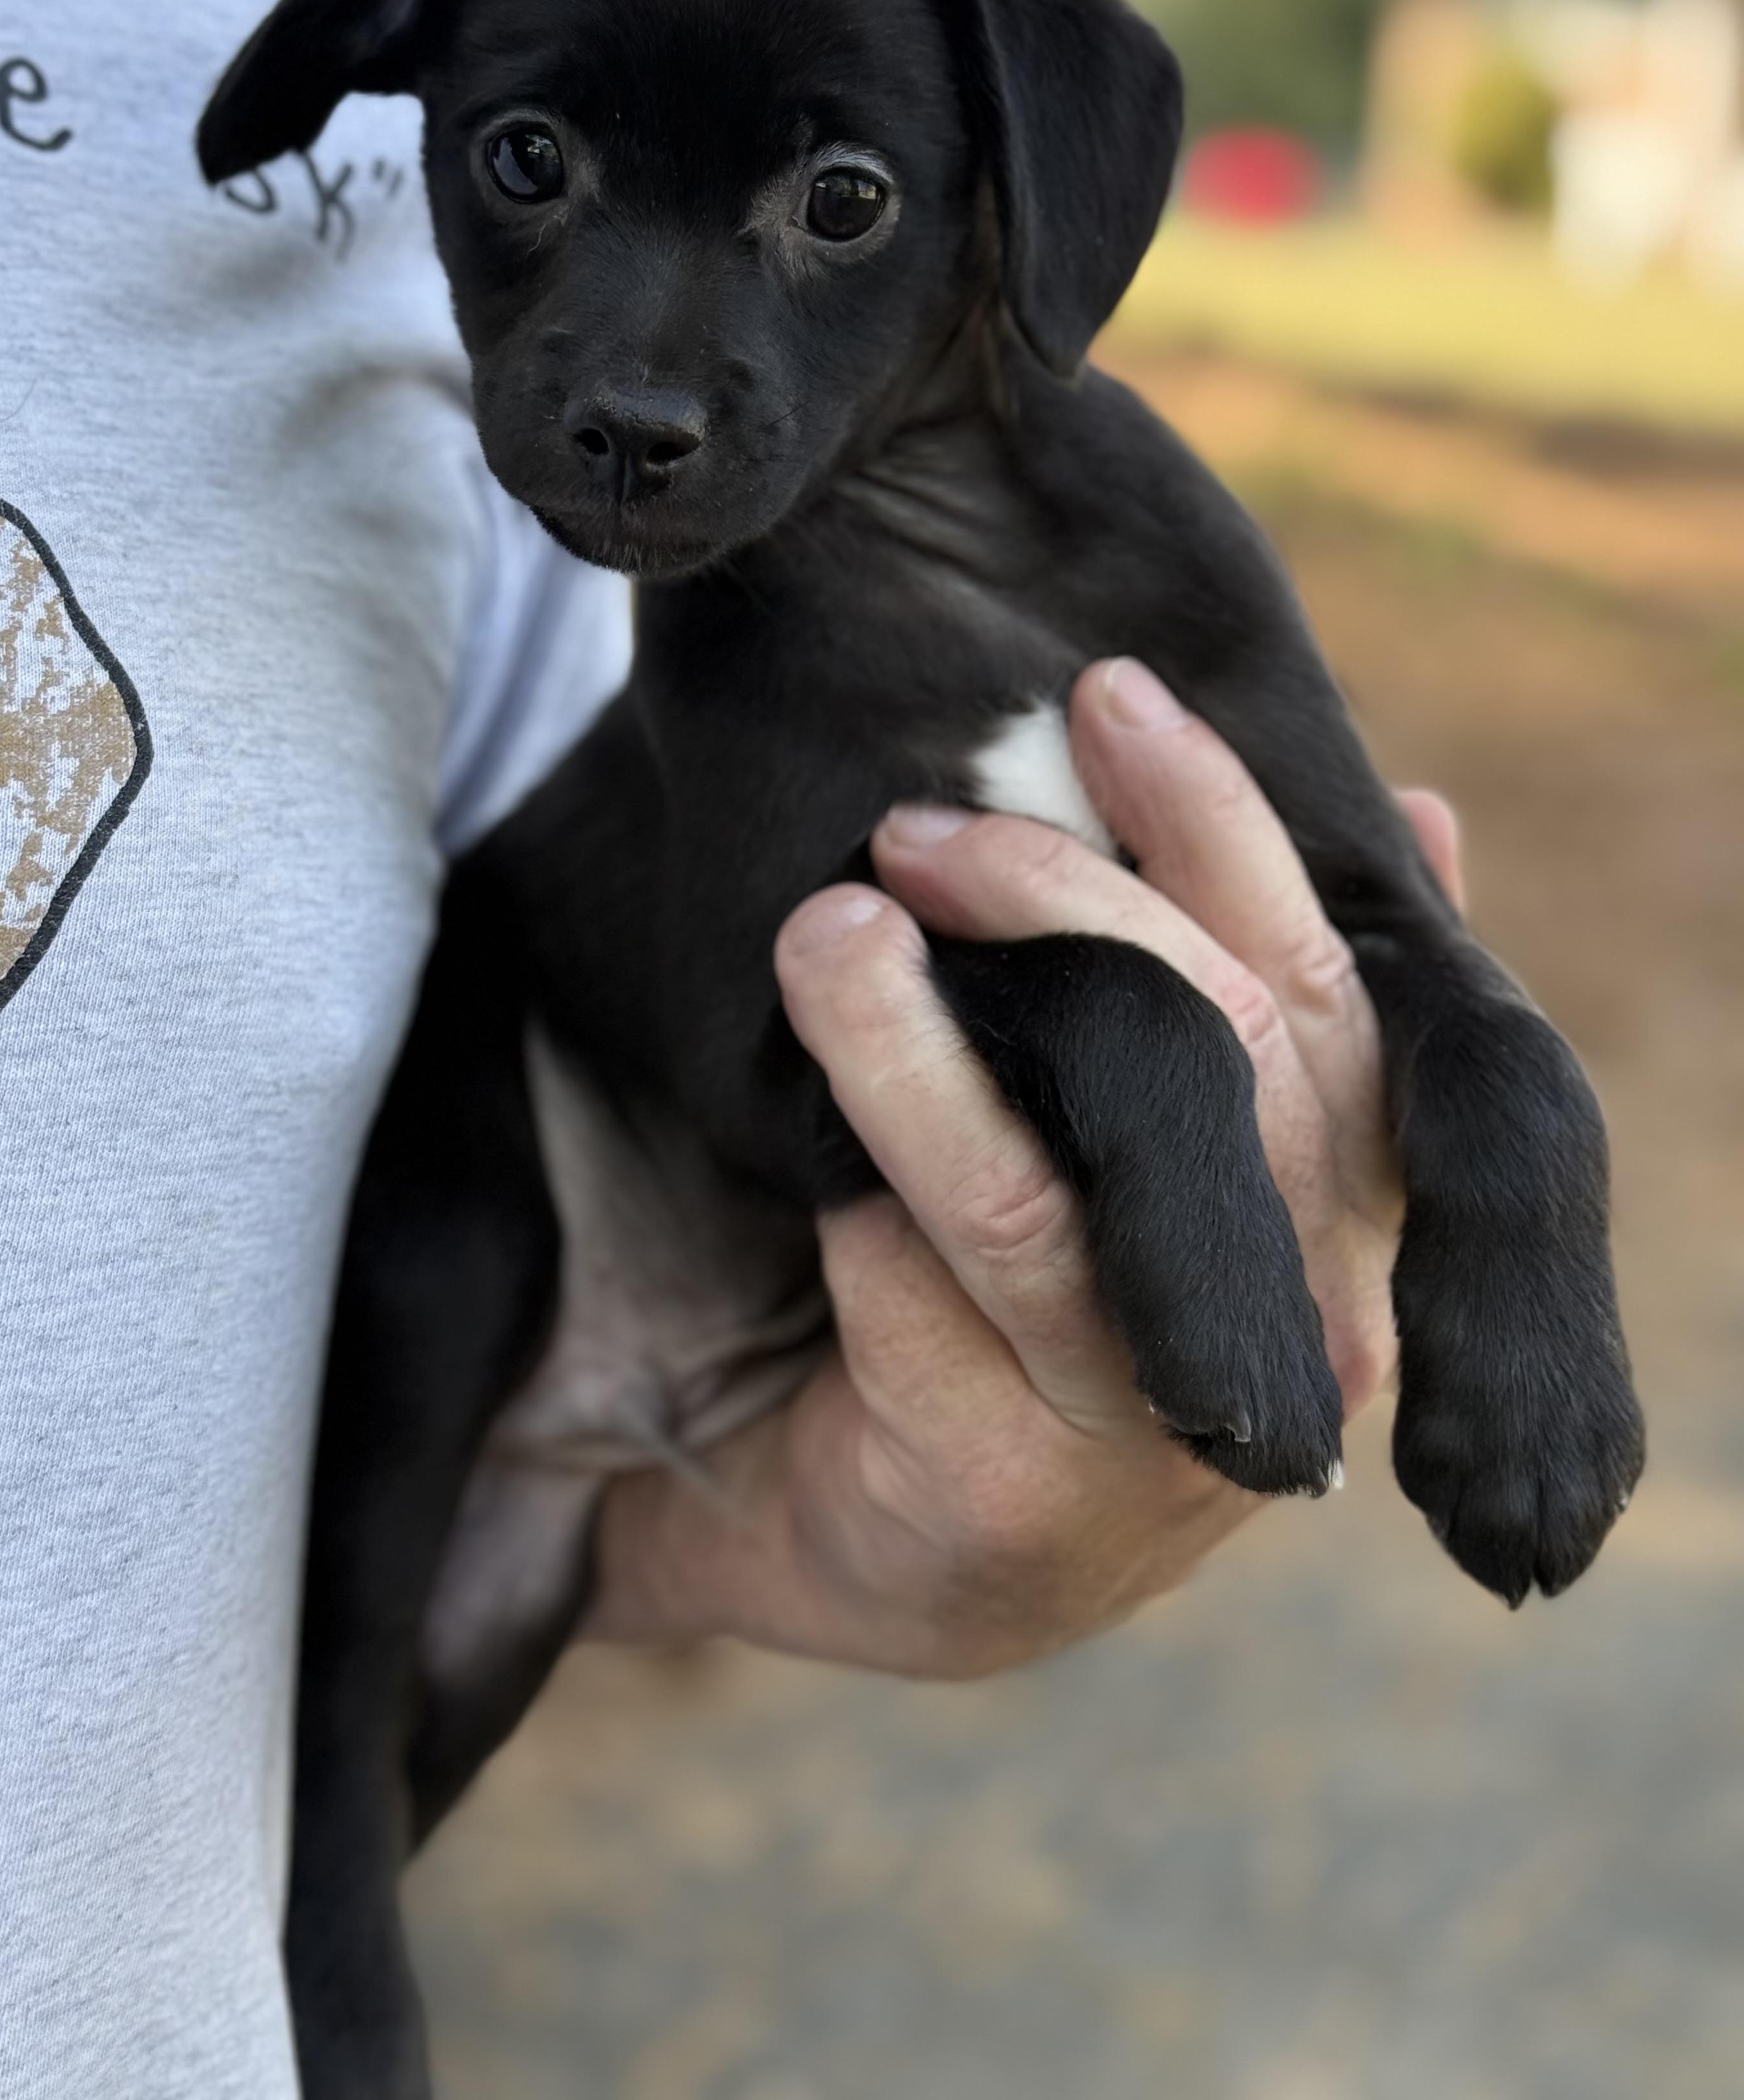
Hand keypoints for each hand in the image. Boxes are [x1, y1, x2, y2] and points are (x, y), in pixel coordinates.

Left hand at [585, 658, 1462, 1675]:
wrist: (860, 1530)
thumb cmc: (1008, 1290)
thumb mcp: (1134, 1131)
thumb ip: (1253, 991)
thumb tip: (1427, 809)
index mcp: (1334, 1213)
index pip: (1319, 990)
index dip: (1224, 828)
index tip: (1111, 688)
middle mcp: (1287, 1327)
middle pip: (1213, 1071)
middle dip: (1060, 908)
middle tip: (915, 824)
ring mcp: (1159, 1434)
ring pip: (1040, 1198)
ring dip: (915, 1045)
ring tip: (826, 928)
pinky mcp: (1011, 1506)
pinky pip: (915, 1302)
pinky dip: (854, 1196)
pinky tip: (792, 1140)